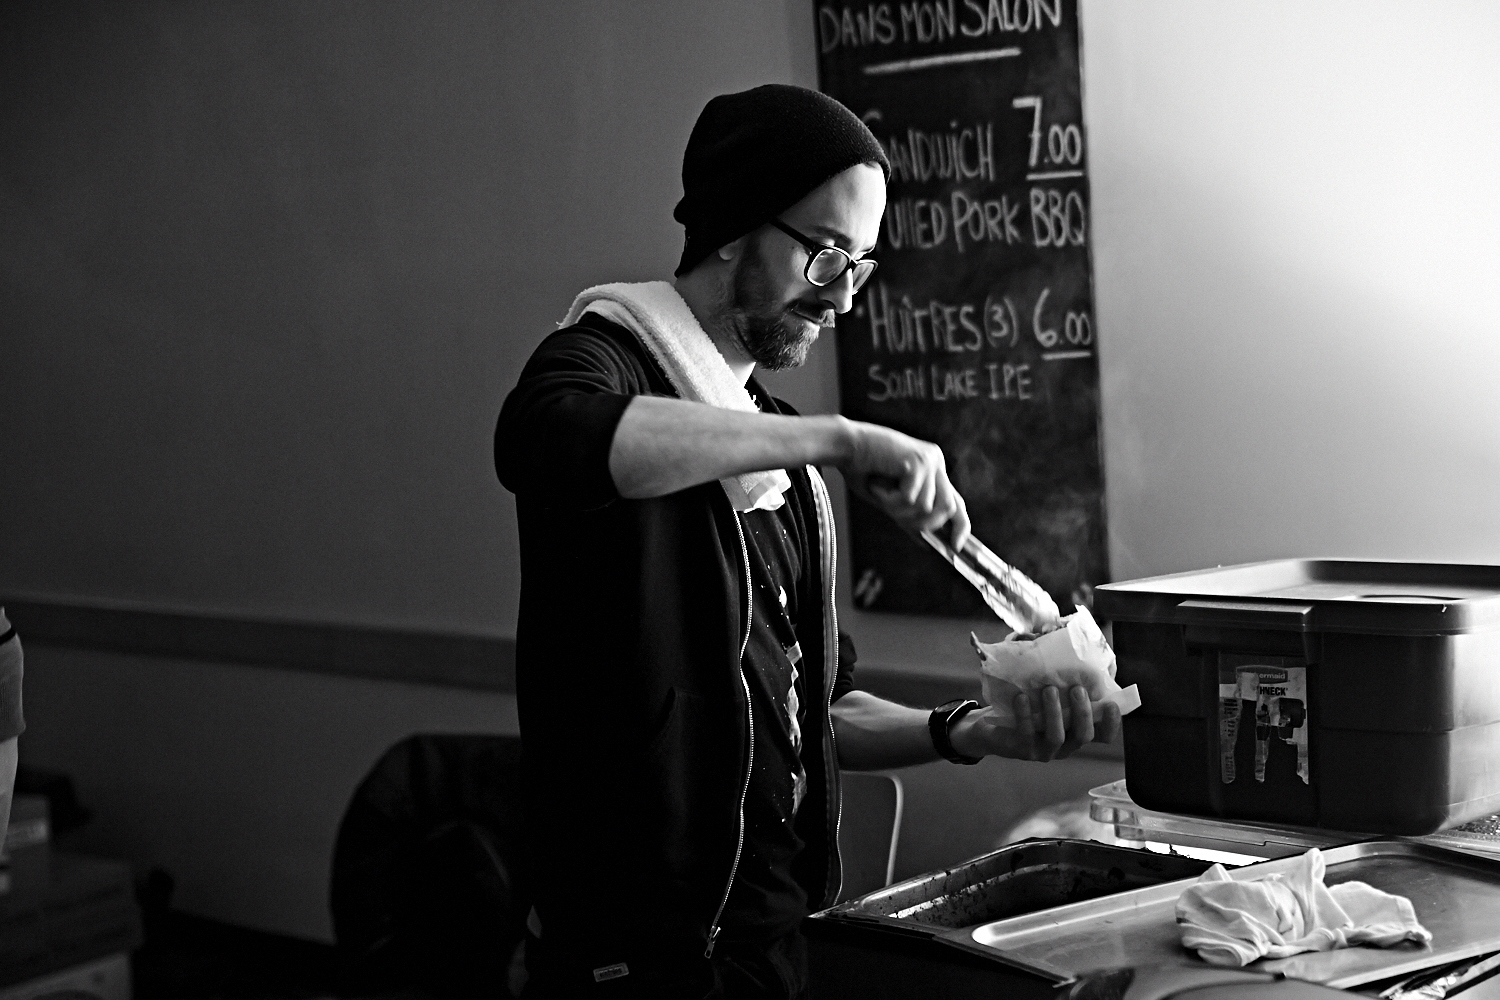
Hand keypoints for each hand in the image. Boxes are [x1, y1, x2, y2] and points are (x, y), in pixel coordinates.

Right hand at [839, 420, 969, 546]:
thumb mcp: (890, 500)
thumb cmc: (862, 470)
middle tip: (895, 518)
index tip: (955, 547)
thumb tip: (927, 543)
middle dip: (924, 523)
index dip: (961, 526)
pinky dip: (890, 500)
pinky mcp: (918, 461)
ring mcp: (929, 460)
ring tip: (880, 496)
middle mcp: (936, 462)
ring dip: (899, 510)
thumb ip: (910, 516)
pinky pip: (911, 499)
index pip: (957, 502)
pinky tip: (876, 486)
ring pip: (927, 507)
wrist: (844, 445)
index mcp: (933, 469)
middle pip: (949, 507)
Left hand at [952, 685, 1121, 761]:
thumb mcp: (1044, 689)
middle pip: (1083, 736)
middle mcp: (1064, 745)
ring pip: (1057, 736)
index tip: (1111, 703)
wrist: (989, 725)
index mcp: (1075, 731)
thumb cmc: (1024, 703)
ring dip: (1055, 712)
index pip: (1102, 735)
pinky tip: (1022, 697)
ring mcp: (1043, 750)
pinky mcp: (1021, 749)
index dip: (1111, 723)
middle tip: (1076, 689)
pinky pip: (1026, 733)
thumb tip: (1053, 631)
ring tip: (1048, 689)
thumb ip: (1056, 673)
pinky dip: (1025, 714)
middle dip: (1082, 712)